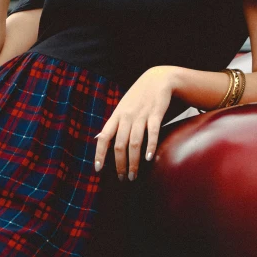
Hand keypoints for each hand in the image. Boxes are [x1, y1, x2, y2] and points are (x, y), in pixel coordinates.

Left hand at [94, 66, 175, 181]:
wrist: (159, 78)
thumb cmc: (139, 96)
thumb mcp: (123, 107)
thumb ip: (114, 123)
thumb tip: (98, 139)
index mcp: (117, 115)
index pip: (104, 136)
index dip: (100, 154)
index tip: (98, 169)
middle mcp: (127, 116)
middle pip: (119, 144)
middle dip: (120, 164)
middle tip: (123, 179)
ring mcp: (141, 114)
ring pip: (134, 142)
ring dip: (133, 161)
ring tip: (134, 175)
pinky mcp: (156, 112)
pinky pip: (152, 131)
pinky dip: (150, 145)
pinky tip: (149, 158)